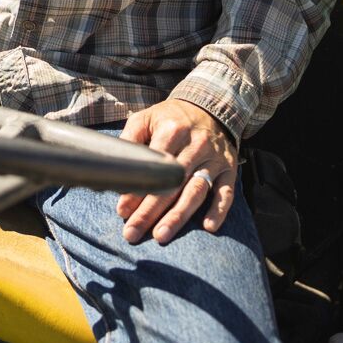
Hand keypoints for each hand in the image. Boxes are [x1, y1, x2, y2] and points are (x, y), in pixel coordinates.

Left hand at [116, 97, 237, 244]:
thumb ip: (130, 139)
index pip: (154, 165)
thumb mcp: (146, 118)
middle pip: (173, 183)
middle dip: (152, 211)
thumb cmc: (171, 118)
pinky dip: (219, 210)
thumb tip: (114, 168)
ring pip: (196, 190)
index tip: (123, 211)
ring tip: (161, 235)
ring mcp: (214, 158)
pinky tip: (208, 227)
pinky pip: (226, 192)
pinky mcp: (229, 169)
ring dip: (179, 215)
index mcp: (173, 130)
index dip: (138, 189)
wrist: (210, 107)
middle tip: (133, 233)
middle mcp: (196, 144)